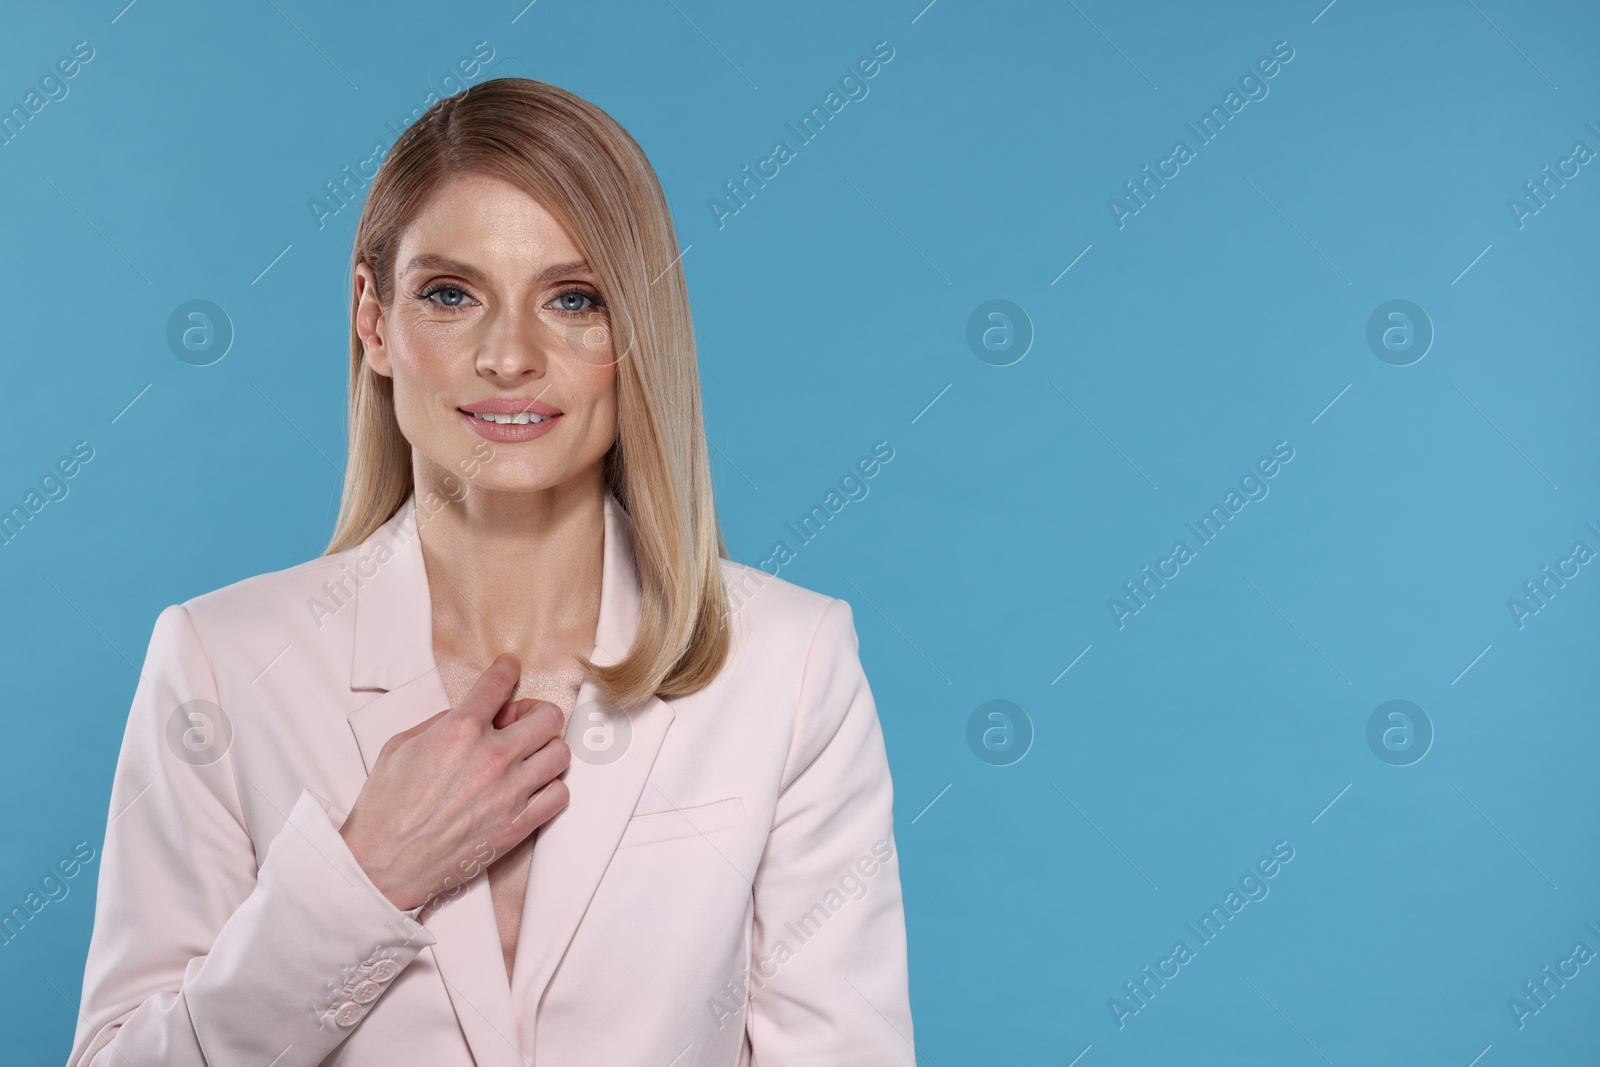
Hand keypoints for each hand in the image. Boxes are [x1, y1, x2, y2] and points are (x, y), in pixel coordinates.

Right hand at [338, 653, 571, 910]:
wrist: (382, 866)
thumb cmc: (384, 808)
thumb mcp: (400, 747)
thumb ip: (440, 723)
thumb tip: (470, 714)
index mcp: (458, 731)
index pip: (498, 683)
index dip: (507, 669)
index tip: (510, 668)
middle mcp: (491, 757)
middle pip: (547, 716)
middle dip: (534, 714)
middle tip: (519, 724)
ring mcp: (509, 793)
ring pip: (560, 754)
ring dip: (545, 751)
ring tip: (527, 759)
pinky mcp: (518, 825)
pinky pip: (560, 795)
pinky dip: (550, 789)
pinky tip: (530, 790)